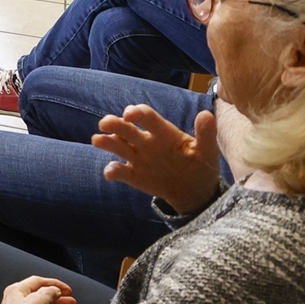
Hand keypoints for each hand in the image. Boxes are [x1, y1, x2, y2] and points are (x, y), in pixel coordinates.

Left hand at [0, 277, 78, 303]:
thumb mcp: (40, 299)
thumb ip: (50, 292)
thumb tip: (55, 290)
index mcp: (16, 290)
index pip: (37, 282)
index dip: (54, 283)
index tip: (67, 289)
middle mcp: (18, 303)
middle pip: (42, 297)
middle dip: (59, 298)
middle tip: (72, 300)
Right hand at [92, 105, 221, 216]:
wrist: (195, 190)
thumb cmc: (200, 164)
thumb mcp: (207, 150)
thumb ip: (205, 134)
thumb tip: (206, 114)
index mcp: (162, 132)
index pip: (146, 117)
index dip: (137, 113)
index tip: (130, 114)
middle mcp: (145, 141)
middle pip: (125, 128)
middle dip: (114, 124)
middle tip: (105, 123)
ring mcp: (137, 158)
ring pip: (116, 145)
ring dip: (106, 142)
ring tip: (98, 140)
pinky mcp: (133, 175)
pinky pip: (119, 171)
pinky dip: (112, 171)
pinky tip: (110, 173)